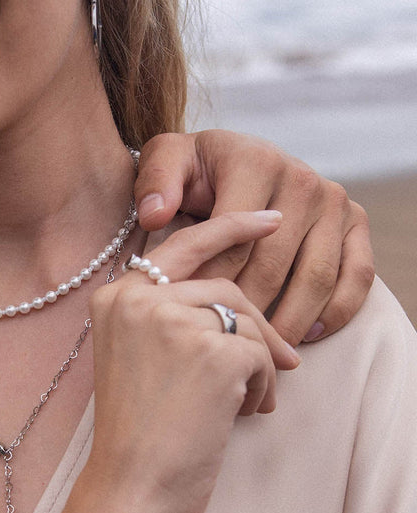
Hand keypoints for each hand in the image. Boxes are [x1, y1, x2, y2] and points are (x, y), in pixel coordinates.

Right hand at [75, 211, 298, 512]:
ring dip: (259, 363)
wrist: (129, 488)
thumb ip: (168, 314)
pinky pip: (262, 354)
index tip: (267, 220)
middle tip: (287, 361)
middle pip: (224, 286)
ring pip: (247, 319)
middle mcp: (138, 298)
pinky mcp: (212, 350)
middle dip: (259, 326)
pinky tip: (240, 415)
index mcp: (114, 297)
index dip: (228, 227)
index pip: (180, 244)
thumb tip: (238, 297)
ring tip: (244, 403)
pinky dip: (261, 387)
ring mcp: (174, 320)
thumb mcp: (137, 358)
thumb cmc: (137, 433)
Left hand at [133, 131, 374, 345]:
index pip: (234, 240)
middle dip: (247, 311)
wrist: (233, 159)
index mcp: (254, 163)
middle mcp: (301, 178)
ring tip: (261, 353)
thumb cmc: (192, 171)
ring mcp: (333, 202)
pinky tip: (307, 336)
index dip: (212, 283)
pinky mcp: (356, 222)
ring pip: (316, 276)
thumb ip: (155, 182)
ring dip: (291, 322)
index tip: (194, 317)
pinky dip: (336, 311)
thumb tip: (155, 214)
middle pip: (273, 264)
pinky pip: (357, 275)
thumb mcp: (165, 162)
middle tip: (225, 346)